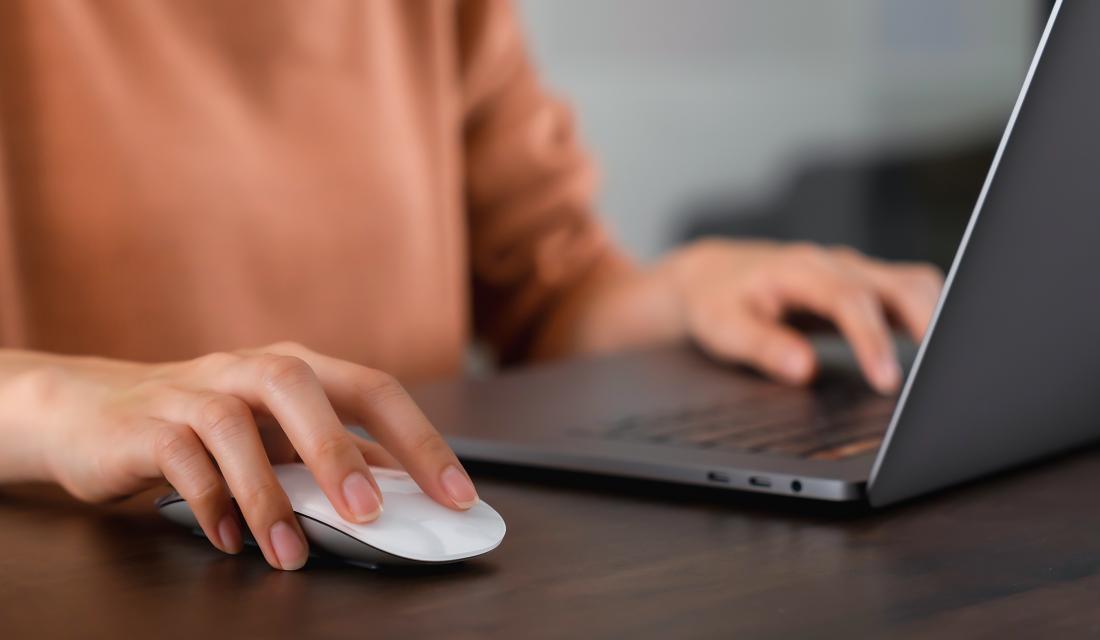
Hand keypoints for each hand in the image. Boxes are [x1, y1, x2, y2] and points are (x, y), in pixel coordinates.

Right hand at [11, 342, 477, 569]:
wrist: (91, 409)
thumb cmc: (205, 424)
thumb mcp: (278, 432)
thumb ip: (336, 452)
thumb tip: (408, 488)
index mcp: (296, 368)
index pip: (372, 390)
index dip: (419, 441)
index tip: (456, 496)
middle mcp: (247, 368)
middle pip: (299, 386)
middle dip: (338, 452)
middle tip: (369, 516)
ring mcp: (191, 391)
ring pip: (232, 427)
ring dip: (266, 495)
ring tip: (290, 553)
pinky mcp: (144, 425)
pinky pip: (179, 458)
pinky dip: (208, 502)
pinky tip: (229, 540)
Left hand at [664, 240, 943, 392]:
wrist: (711, 275)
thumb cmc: (716, 301)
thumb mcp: (724, 328)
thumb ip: (764, 347)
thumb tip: (805, 369)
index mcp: (801, 270)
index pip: (851, 300)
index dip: (873, 340)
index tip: (888, 380)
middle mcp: (835, 265)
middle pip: (901, 283)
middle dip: (928, 324)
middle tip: (941, 376)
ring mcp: (853, 272)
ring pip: (914, 284)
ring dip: (936, 318)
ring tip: (946, 367)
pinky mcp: (862, 286)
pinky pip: (908, 293)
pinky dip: (928, 318)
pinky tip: (934, 352)